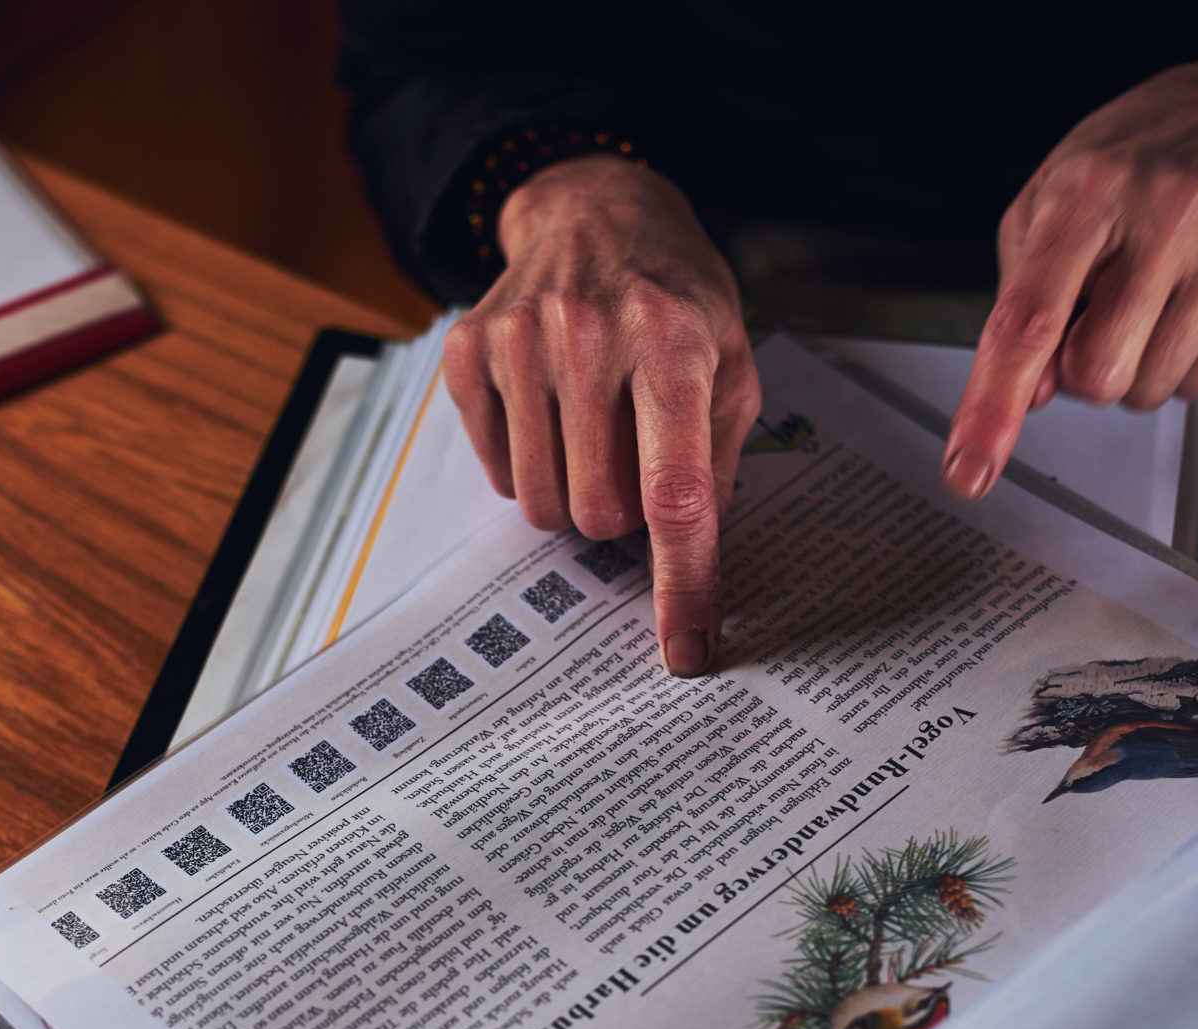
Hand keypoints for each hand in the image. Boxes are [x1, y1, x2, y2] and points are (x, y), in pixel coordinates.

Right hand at [446, 154, 760, 675]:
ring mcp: (517, 341)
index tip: (686, 648)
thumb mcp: (729, 361)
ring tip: (595, 436)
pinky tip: (551, 412)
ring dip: (574, 495)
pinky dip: (530, 465)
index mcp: (670, 342)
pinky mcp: (468, 353)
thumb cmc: (672, 295)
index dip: (681, 582)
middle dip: (622, 514)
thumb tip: (695, 562)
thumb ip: (718, 462)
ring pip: (541, 505)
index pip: (674, 494)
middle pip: (599, 513)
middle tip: (636, 462)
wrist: (593, 211)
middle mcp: (587, 335)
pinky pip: (499, 474)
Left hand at [944, 60, 1197, 499]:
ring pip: (1149, 390)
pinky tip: (1187, 304)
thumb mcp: (1047, 202)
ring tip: (1147, 299)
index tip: (968, 467)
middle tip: (1096, 315)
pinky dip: (1182, 362)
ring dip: (1133, 365)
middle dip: (1081, 367)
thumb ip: (1018, 299)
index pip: (1029, 320)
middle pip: (1095, 375)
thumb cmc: (1131, 164)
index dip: (993, 403)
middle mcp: (1167, 216)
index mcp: (1089, 192)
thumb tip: (1025, 394)